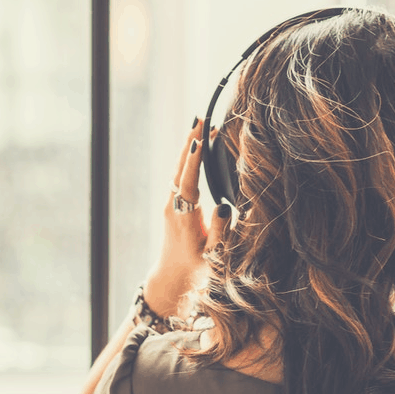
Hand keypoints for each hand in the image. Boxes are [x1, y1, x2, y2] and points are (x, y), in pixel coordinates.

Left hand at [145, 118, 230, 316]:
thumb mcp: (213, 255)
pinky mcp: (173, 203)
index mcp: (184, 216)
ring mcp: (171, 203)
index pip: (189, 182)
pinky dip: (189, 158)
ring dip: (189, 145)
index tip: (199, 139)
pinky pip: (180, 174)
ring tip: (200, 123)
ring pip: (179, 168)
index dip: (194, 160)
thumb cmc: (196, 267)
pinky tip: (197, 146)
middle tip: (200, 117)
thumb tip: (224, 206)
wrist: (172, 276)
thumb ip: (220, 231)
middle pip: (180, 167)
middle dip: (190, 141)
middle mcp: (173, 206)